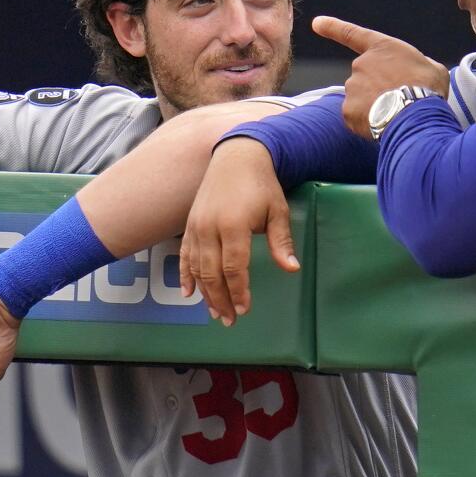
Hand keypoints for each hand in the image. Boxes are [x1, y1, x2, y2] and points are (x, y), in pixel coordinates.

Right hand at [179, 138, 300, 326]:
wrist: (237, 156)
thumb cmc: (262, 184)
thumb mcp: (277, 211)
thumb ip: (281, 242)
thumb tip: (291, 269)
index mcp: (234, 225)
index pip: (234, 268)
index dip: (239, 291)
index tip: (245, 309)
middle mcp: (210, 228)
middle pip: (212, 273)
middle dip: (221, 299)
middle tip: (230, 320)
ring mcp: (197, 226)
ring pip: (197, 267)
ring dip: (205, 293)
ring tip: (215, 312)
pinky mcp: (190, 224)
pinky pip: (184, 254)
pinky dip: (185, 274)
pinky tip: (188, 292)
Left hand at [313, 15, 448, 137]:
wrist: (415, 113)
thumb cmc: (428, 88)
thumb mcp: (432, 68)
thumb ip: (417, 66)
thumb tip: (414, 74)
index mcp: (382, 48)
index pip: (352, 34)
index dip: (333, 28)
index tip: (316, 23)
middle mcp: (361, 64)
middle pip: (365, 77)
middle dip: (378, 89)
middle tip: (399, 100)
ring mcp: (352, 87)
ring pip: (361, 98)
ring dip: (374, 105)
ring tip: (395, 113)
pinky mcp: (348, 110)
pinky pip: (357, 117)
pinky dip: (368, 122)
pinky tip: (385, 124)